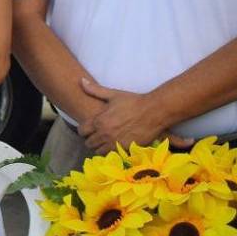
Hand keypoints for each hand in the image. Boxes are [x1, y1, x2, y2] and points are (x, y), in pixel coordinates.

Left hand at [78, 78, 192, 153]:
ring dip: (101, 146)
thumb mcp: (113, 94)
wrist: (155, 111)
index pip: (82, 131)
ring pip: (99, 151)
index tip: (88, 128)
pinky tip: (116, 144)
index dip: (84, 129)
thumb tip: (81, 81)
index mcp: (99, 121)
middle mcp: (105, 134)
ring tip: (106, 141)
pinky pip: (113, 155)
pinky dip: (113, 151)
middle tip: (97, 135)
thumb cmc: (134, 101)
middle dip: (91, 139)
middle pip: (89, 143)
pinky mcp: (127, 149)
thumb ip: (95, 90)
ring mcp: (116, 143)